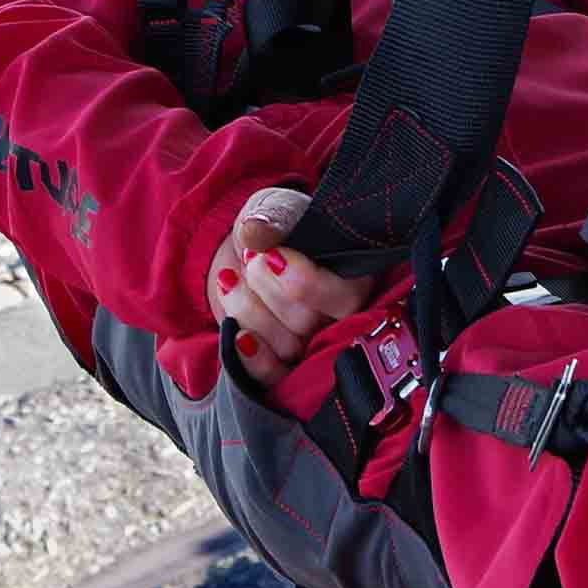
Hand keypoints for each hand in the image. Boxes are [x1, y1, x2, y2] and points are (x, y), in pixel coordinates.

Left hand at [207, 185, 378, 374]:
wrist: (247, 253)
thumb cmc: (277, 228)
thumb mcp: (274, 210)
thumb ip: (271, 217)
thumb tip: (255, 231)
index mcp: (355, 276)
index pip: (346, 295)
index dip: (307, 283)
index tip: (271, 256)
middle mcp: (341, 318)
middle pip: (310, 323)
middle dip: (268, 289)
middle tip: (253, 258)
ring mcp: (312, 346)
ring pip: (287, 346)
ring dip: (249, 310)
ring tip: (231, 279)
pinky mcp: (284, 366)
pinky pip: (273, 377)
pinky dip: (252, 359)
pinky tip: (236, 337)